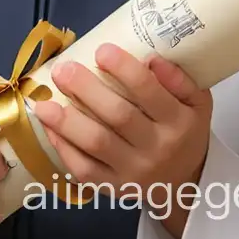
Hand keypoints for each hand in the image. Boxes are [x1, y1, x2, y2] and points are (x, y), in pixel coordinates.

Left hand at [32, 44, 211, 238]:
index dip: (125, 70)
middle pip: (118, 116)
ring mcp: (133, 172)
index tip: (102, 50)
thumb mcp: (196, 103)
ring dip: (66, 121)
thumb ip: (179, 78)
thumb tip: (150, 57)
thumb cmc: (184, 130)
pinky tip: (48, 126)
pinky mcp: (113, 188)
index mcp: (178, 122)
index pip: (150, 92)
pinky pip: (84, 169)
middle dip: (86, 89)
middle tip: (63, 69)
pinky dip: (63, 147)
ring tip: (42, 101)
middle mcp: (157, 148)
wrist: (184, 184)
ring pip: (96, 144)